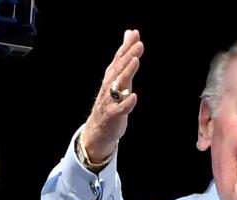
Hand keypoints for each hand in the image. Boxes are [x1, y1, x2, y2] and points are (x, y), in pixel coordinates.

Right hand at [82, 29, 144, 162]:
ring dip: (127, 73)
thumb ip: (124, 56)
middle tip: (138, 44)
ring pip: (118, 85)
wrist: (98, 130)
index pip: (119, 59)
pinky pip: (120, 109)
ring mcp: (110, 100)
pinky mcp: (113, 115)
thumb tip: (130, 33)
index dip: (127, 46)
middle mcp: (109, 86)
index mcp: (111, 77)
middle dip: (128, 55)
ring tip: (135, 61)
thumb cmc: (111, 101)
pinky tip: (134, 96)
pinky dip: (126, 103)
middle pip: (119, 68)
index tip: (135, 34)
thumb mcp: (118, 78)